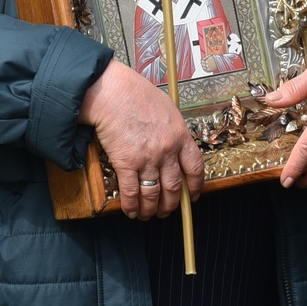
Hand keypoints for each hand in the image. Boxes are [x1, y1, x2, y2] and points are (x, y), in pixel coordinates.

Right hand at [81, 59, 199, 221]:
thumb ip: (171, 128)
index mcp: (180, 134)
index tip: (192, 195)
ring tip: (147, 214)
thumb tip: (171, 142)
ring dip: (151, 209)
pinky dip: (132, 206)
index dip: (195, 186)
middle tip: (166, 211)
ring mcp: (148, 158)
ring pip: (154, 194)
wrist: (111, 91)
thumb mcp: (165, 107)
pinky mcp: (126, 163)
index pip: (195, 167)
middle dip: (171, 204)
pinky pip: (132, 192)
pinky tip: (131, 211)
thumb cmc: (134, 93)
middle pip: (174, 186)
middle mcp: (167, 150)